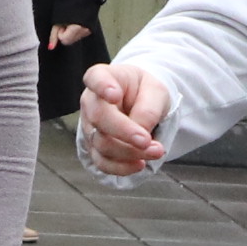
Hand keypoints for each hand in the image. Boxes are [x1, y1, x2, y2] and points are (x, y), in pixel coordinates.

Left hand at [43, 21, 91, 50]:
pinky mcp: (90, 30)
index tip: (62, 24)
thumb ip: (54, 35)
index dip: (60, 32)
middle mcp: (84, 31)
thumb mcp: (57, 20)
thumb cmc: (68, 5)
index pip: (64, 40)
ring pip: (74, 39)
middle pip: (69, 41)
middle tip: (66, 22)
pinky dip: (76, 30)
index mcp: (76, 28)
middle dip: (65, 34)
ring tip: (72, 21)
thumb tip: (50, 47)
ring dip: (71, 32)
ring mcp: (88, 31)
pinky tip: (77, 22)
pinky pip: (80, 35)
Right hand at [78, 60, 169, 174]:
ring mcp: (90, 126)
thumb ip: (148, 109)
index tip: (114, 95)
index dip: (102, 87)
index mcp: (104, 77)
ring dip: (130, 152)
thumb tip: (140, 136)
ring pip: (102, 144)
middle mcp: (91, 101)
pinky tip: (140, 164)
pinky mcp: (95, 147)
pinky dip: (122, 167)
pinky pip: (102, 162)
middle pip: (99, 118)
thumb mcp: (156, 92)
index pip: (96, 78)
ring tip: (156, 151)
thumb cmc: (145, 92)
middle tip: (148, 141)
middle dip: (125, 132)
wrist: (141, 104)